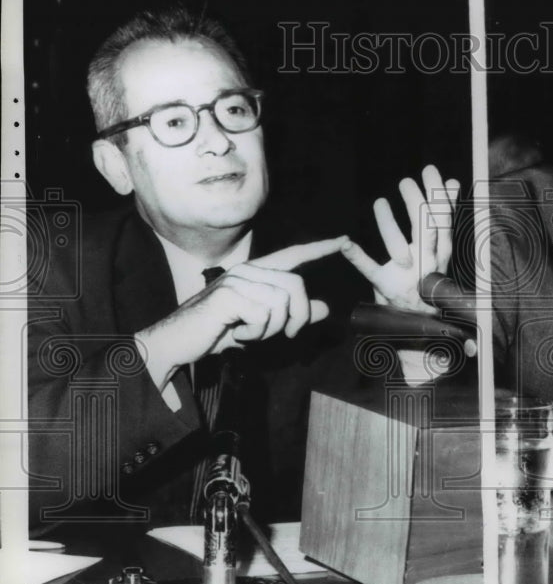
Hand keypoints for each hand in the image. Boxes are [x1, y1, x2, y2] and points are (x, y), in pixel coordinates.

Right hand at [137, 238, 347, 386]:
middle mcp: (247, 270)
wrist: (178, 343)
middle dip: (298, 316)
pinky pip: (264, 315)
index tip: (344, 240)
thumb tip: (324, 307)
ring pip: (282, 302)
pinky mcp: (228, 295)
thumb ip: (292, 315)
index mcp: (256, 273)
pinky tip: (237, 334)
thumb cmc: (218, 331)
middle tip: (285, 334)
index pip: (293, 255)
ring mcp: (237, 279)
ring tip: (249, 333)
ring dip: (271, 329)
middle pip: (296, 285)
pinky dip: (255, 334)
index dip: (319, 248)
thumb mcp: (262, 324)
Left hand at [342, 165, 458, 311]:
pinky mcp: (386, 286)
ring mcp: (407, 275)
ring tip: (380, 201)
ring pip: (401, 247)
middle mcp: (428, 262)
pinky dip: (357, 257)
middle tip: (405, 181)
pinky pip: (370, 270)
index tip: (431, 171)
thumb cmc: (429, 275)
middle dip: (417, 203)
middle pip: (426, 229)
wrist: (420, 319)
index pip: (444, 218)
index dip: (438, 194)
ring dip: (389, 224)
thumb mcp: (440, 245)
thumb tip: (452, 182)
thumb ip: (445, 214)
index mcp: (442, 250)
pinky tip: (346, 244)